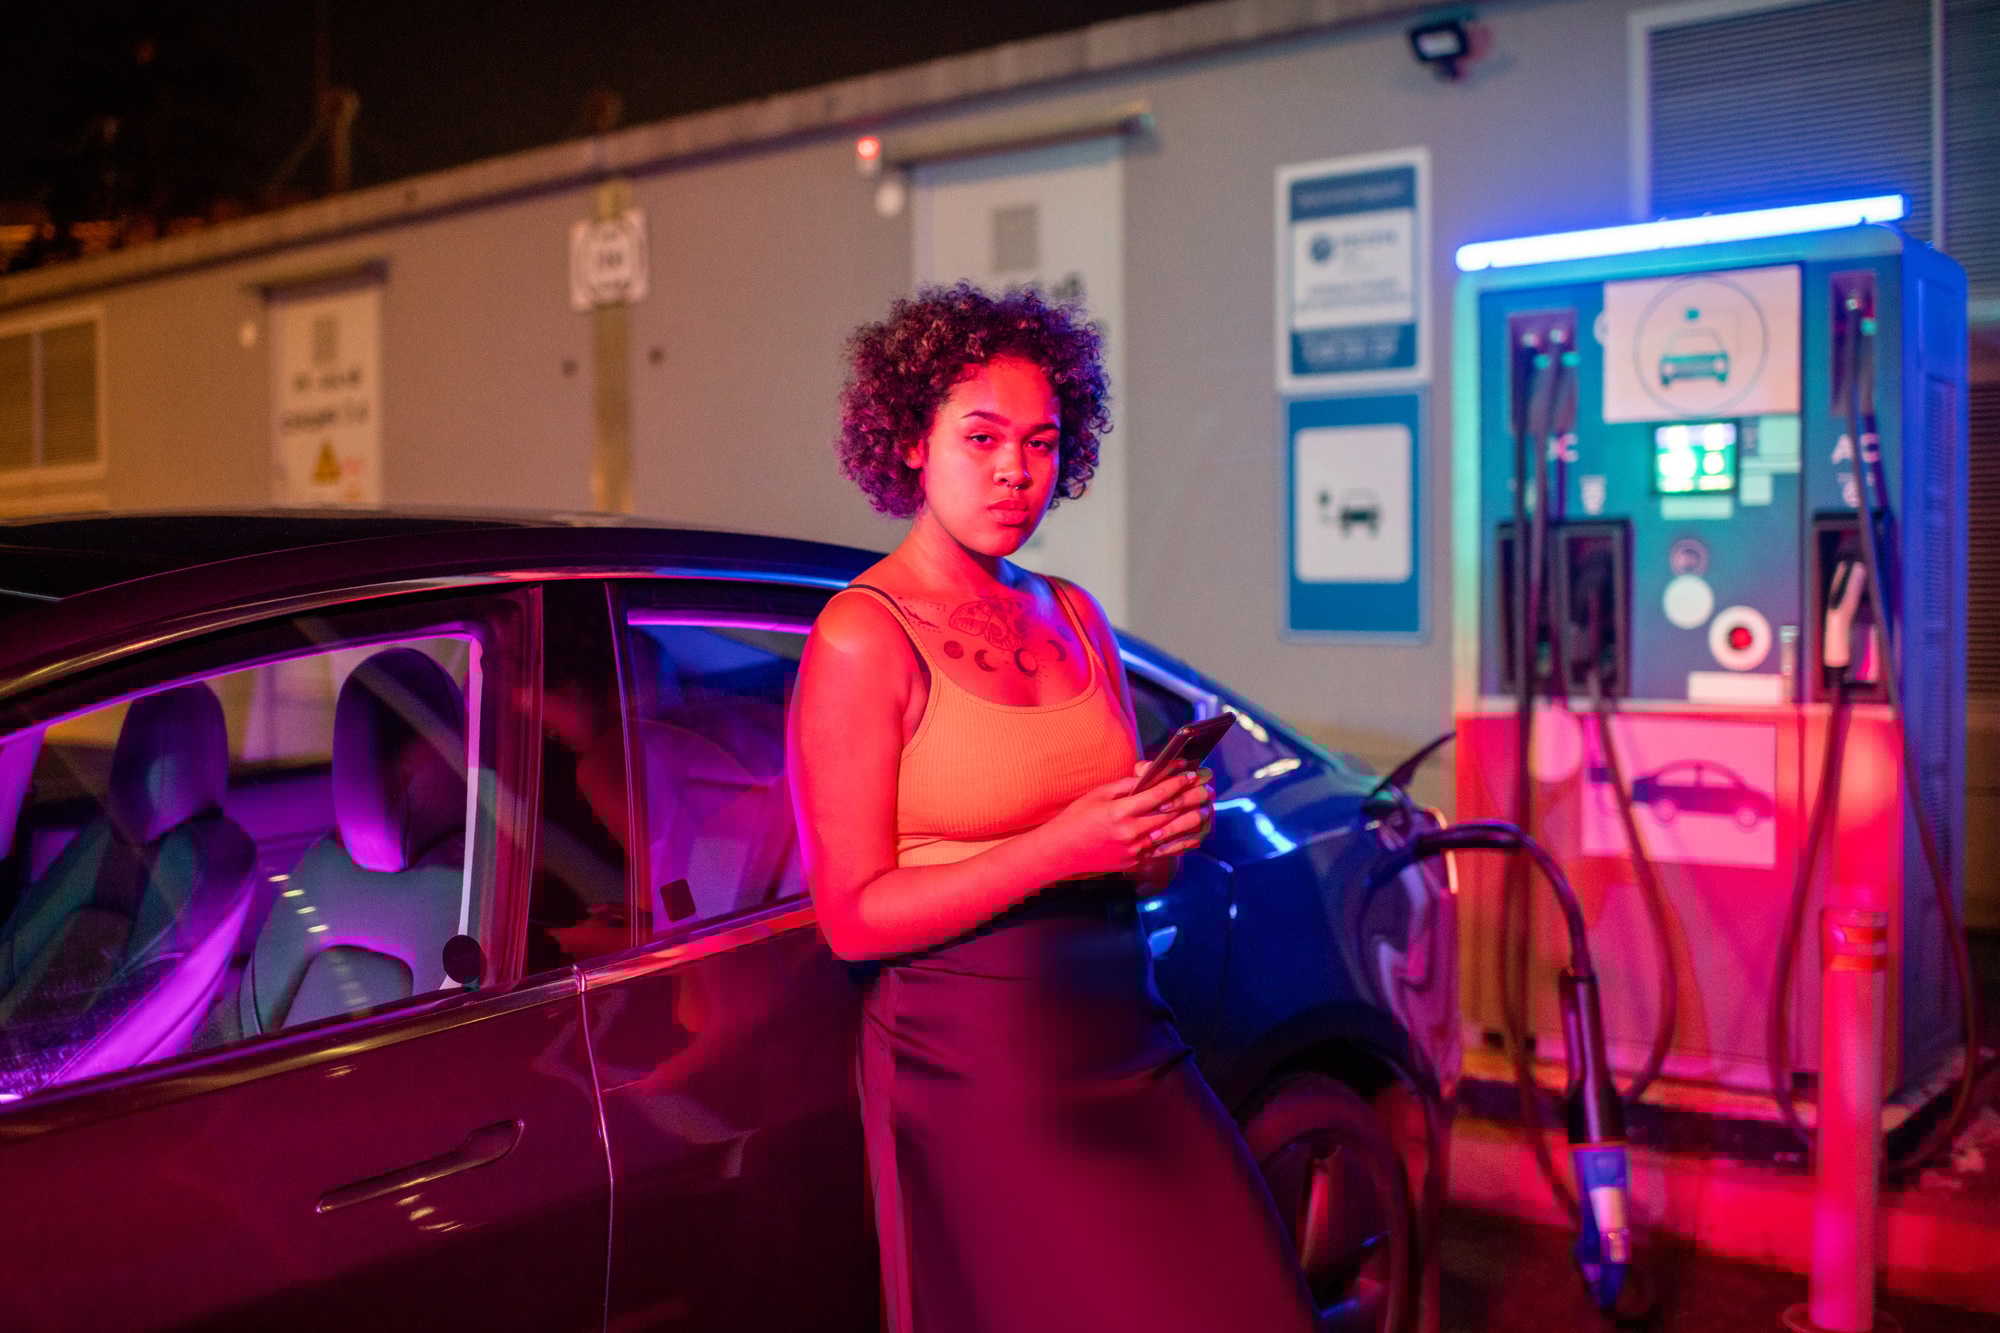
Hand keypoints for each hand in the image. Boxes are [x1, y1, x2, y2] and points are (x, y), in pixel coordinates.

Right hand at [1038, 767, 1211, 879]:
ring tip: (1207, 810)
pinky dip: (1183, 844)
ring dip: (1193, 820)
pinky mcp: (1136, 862)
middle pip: (1170, 813)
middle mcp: (1131, 832)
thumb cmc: (1078, 818)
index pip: (1157, 795)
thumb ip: (1127, 785)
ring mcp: (1135, 850)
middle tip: (1207, 789)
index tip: (1191, 774)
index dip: (1176, 783)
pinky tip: (1196, 835)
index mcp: (1120, 812)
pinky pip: (1165, 852)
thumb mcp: (1099, 794)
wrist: (1062, 851)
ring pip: (1173, 834)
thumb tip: (1151, 775)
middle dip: (1191, 799)